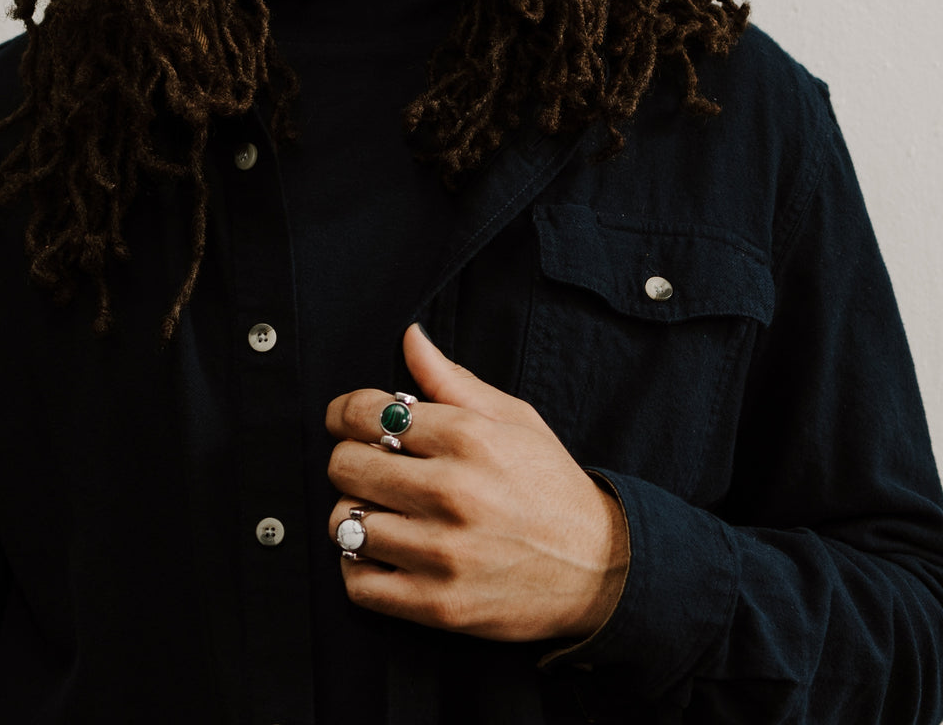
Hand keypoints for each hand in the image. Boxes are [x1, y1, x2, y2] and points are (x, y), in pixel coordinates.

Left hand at [324, 324, 628, 641]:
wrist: (598, 567)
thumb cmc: (548, 484)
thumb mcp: (511, 417)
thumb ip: (451, 378)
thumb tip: (410, 337)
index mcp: (468, 437)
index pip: (366, 413)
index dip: (346, 413)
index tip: (347, 421)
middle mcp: (451, 493)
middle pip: (346, 465)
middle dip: (350, 459)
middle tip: (370, 464)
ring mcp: (442, 553)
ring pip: (344, 522)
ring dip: (353, 512)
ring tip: (381, 508)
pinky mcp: (438, 604)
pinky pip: (357, 581)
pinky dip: (357, 564)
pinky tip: (382, 549)